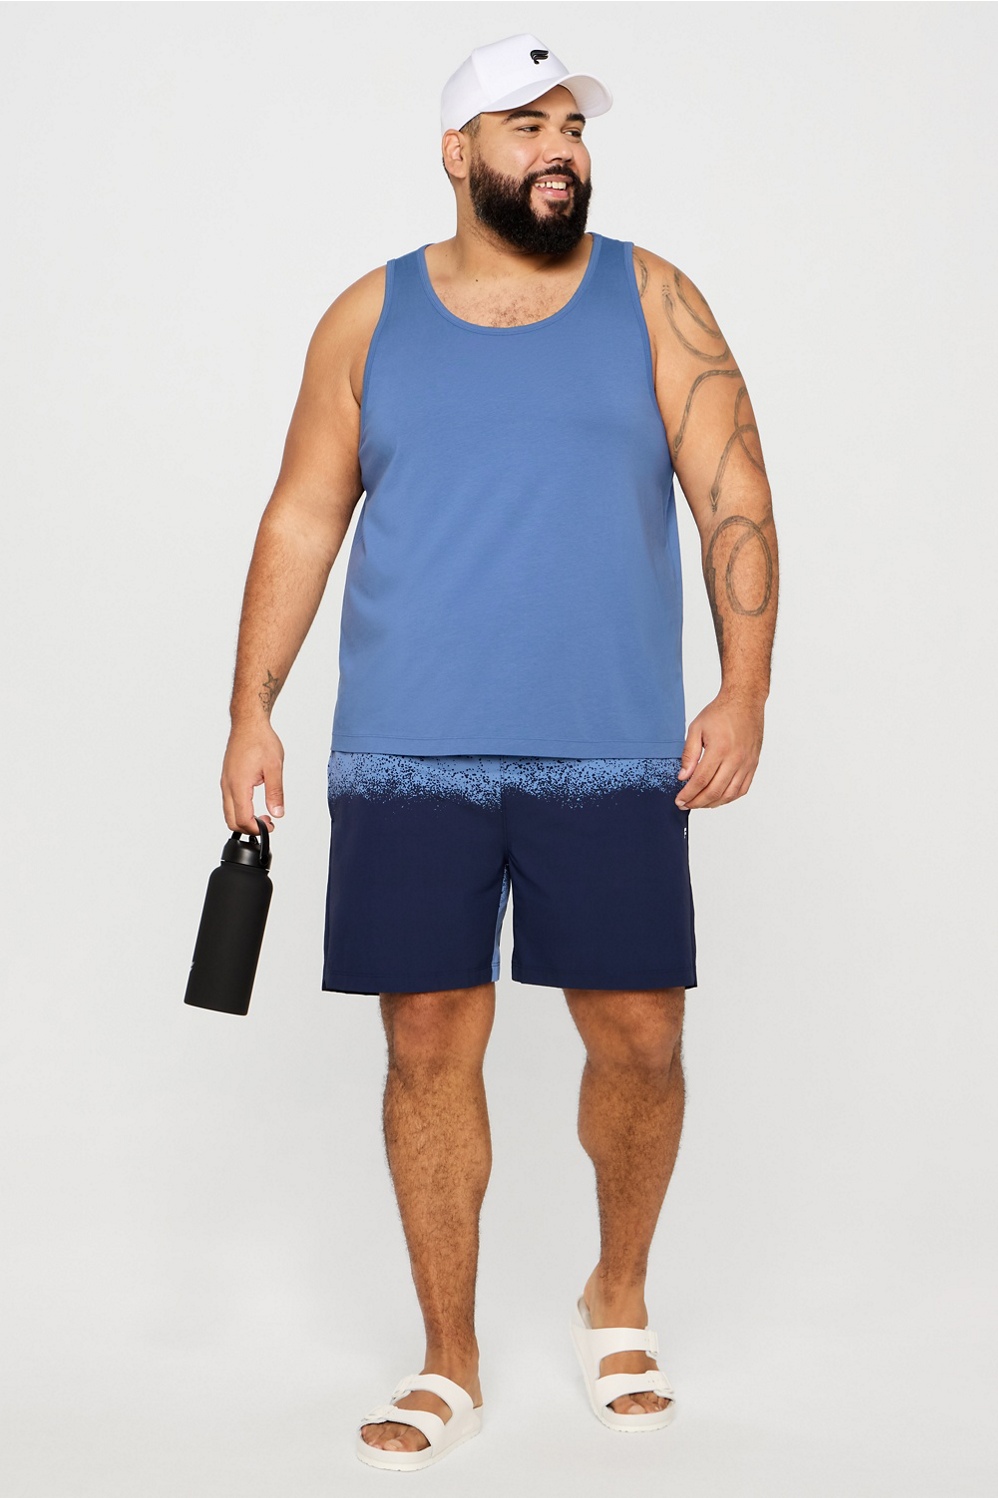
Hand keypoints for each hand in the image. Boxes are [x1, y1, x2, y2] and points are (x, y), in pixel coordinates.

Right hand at [221, 721, 284, 833]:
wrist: (249, 724)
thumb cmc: (259, 740)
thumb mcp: (274, 768)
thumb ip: (275, 793)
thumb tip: (277, 812)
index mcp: (238, 785)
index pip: (243, 819)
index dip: (257, 829)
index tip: (270, 827)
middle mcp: (228, 785)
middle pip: (231, 820)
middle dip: (249, 828)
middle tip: (267, 824)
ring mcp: (225, 782)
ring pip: (228, 811)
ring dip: (243, 818)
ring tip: (262, 815)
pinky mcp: (227, 778)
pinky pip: (229, 801)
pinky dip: (240, 809)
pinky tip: (253, 804)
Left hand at [675, 692, 763, 808]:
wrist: (745, 702)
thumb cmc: (720, 712)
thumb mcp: (696, 728)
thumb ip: (689, 754)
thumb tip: (683, 777)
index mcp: (720, 749)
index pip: (701, 780)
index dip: (688, 794)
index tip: (679, 800)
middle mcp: (736, 759)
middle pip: (714, 791)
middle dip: (697, 802)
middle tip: (685, 805)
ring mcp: (746, 763)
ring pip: (729, 794)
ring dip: (712, 803)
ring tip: (699, 803)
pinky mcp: (753, 765)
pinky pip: (742, 789)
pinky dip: (729, 798)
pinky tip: (717, 798)